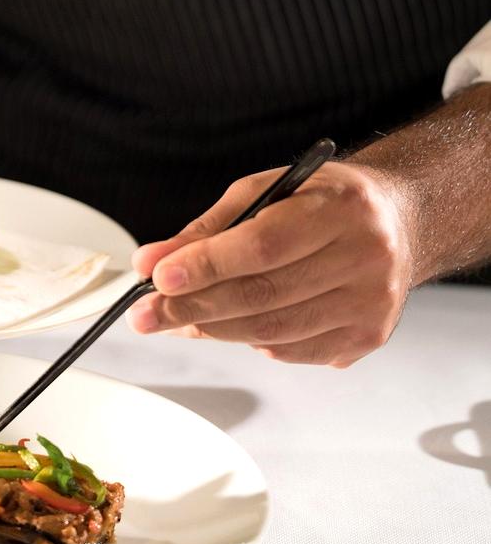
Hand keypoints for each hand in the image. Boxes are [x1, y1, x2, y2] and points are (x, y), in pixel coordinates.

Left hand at [127, 161, 414, 366]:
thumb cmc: (323, 200)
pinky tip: (230, 325)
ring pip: (273, 332)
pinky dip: (251, 341)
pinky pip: (292, 351)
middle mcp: (365, 257)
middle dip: (194, 307)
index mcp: (341, 208)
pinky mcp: (367, 337)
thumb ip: (210, 228)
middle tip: (146, 313)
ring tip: (175, 319)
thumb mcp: (266, 191)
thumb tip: (153, 262)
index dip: (207, 265)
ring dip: (214, 329)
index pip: (263, 245)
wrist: (397, 221)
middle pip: (265, 295)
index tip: (159, 276)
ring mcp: (371, 303)